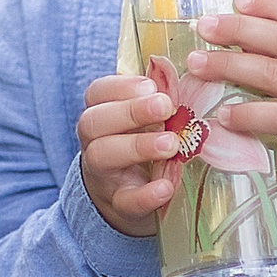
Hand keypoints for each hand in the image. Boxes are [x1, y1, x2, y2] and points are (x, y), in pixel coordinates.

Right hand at [78, 73, 179, 237]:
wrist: (129, 200)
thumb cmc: (142, 147)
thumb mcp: (145, 122)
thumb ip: (157, 100)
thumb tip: (183, 71)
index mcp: (102, 116)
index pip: (96, 94)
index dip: (120, 87)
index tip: (151, 85)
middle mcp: (94, 142)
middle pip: (93, 122)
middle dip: (129, 111)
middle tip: (166, 106)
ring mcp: (104, 176)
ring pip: (102, 157)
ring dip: (137, 146)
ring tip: (172, 144)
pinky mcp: (121, 206)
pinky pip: (126, 201)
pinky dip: (146, 195)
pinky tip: (166, 186)